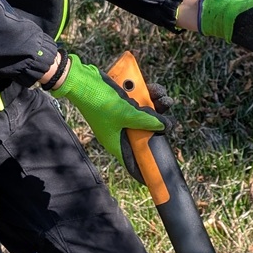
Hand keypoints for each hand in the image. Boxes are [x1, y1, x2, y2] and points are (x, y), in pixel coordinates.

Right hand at [53, 52, 164, 173]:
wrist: (82, 79)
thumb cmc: (99, 101)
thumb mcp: (127, 113)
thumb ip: (148, 121)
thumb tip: (167, 126)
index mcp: (116, 142)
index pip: (133, 161)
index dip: (145, 168)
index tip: (157, 174)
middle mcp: (118, 131)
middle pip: (143, 134)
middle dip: (158, 125)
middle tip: (170, 119)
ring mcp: (119, 117)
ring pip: (143, 115)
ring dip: (156, 106)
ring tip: (164, 98)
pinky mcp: (119, 103)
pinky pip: (137, 102)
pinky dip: (146, 96)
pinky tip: (153, 89)